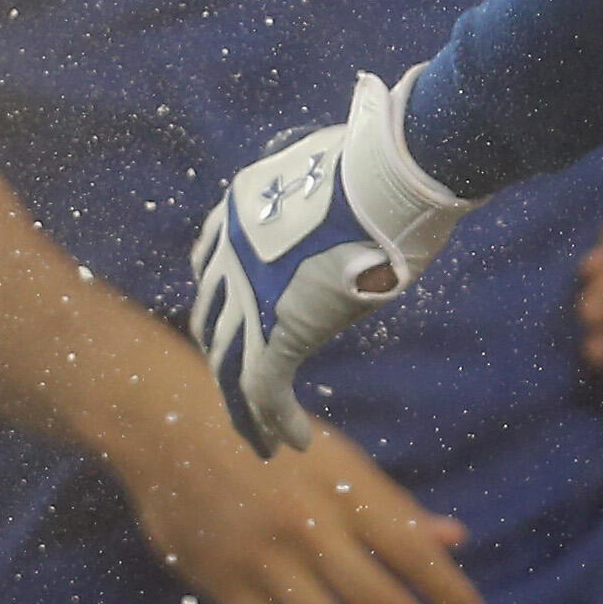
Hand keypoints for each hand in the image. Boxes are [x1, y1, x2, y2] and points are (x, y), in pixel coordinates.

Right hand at [110, 375, 487, 603]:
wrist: (167, 422)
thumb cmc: (263, 429)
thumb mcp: (334, 451)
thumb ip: (392, 502)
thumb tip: (452, 538)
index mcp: (340, 485)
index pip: (409, 549)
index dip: (448, 591)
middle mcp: (308, 526)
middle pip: (379, 601)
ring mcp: (264, 561)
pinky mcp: (225, 585)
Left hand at [189, 69, 471, 455]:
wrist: (391, 171)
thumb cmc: (384, 160)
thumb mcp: (338, 164)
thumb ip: (327, 182)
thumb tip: (355, 165)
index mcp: (238, 207)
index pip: (211, 267)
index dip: (224, 303)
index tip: (237, 327)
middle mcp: (228, 251)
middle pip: (212, 321)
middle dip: (225, 358)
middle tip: (241, 392)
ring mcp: (246, 292)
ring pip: (230, 365)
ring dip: (243, 408)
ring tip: (261, 441)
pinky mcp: (275, 330)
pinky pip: (262, 390)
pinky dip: (272, 422)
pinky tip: (291, 443)